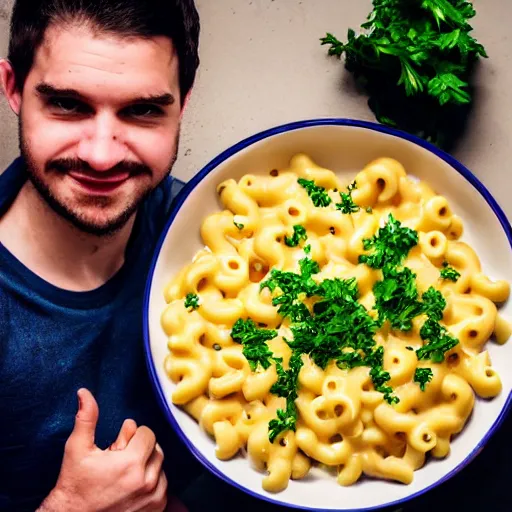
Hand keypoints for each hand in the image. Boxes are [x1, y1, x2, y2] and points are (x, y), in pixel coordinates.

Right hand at [39, 388, 167, 511]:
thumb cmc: (74, 485)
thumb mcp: (77, 450)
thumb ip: (86, 419)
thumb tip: (85, 393)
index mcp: (131, 463)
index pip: (147, 433)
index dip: (132, 435)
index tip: (119, 445)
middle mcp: (147, 482)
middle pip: (156, 449)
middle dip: (140, 449)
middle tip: (120, 459)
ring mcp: (153, 498)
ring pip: (160, 467)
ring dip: (147, 466)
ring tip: (125, 474)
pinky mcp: (156, 510)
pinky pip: (164, 487)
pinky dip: (152, 483)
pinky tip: (132, 486)